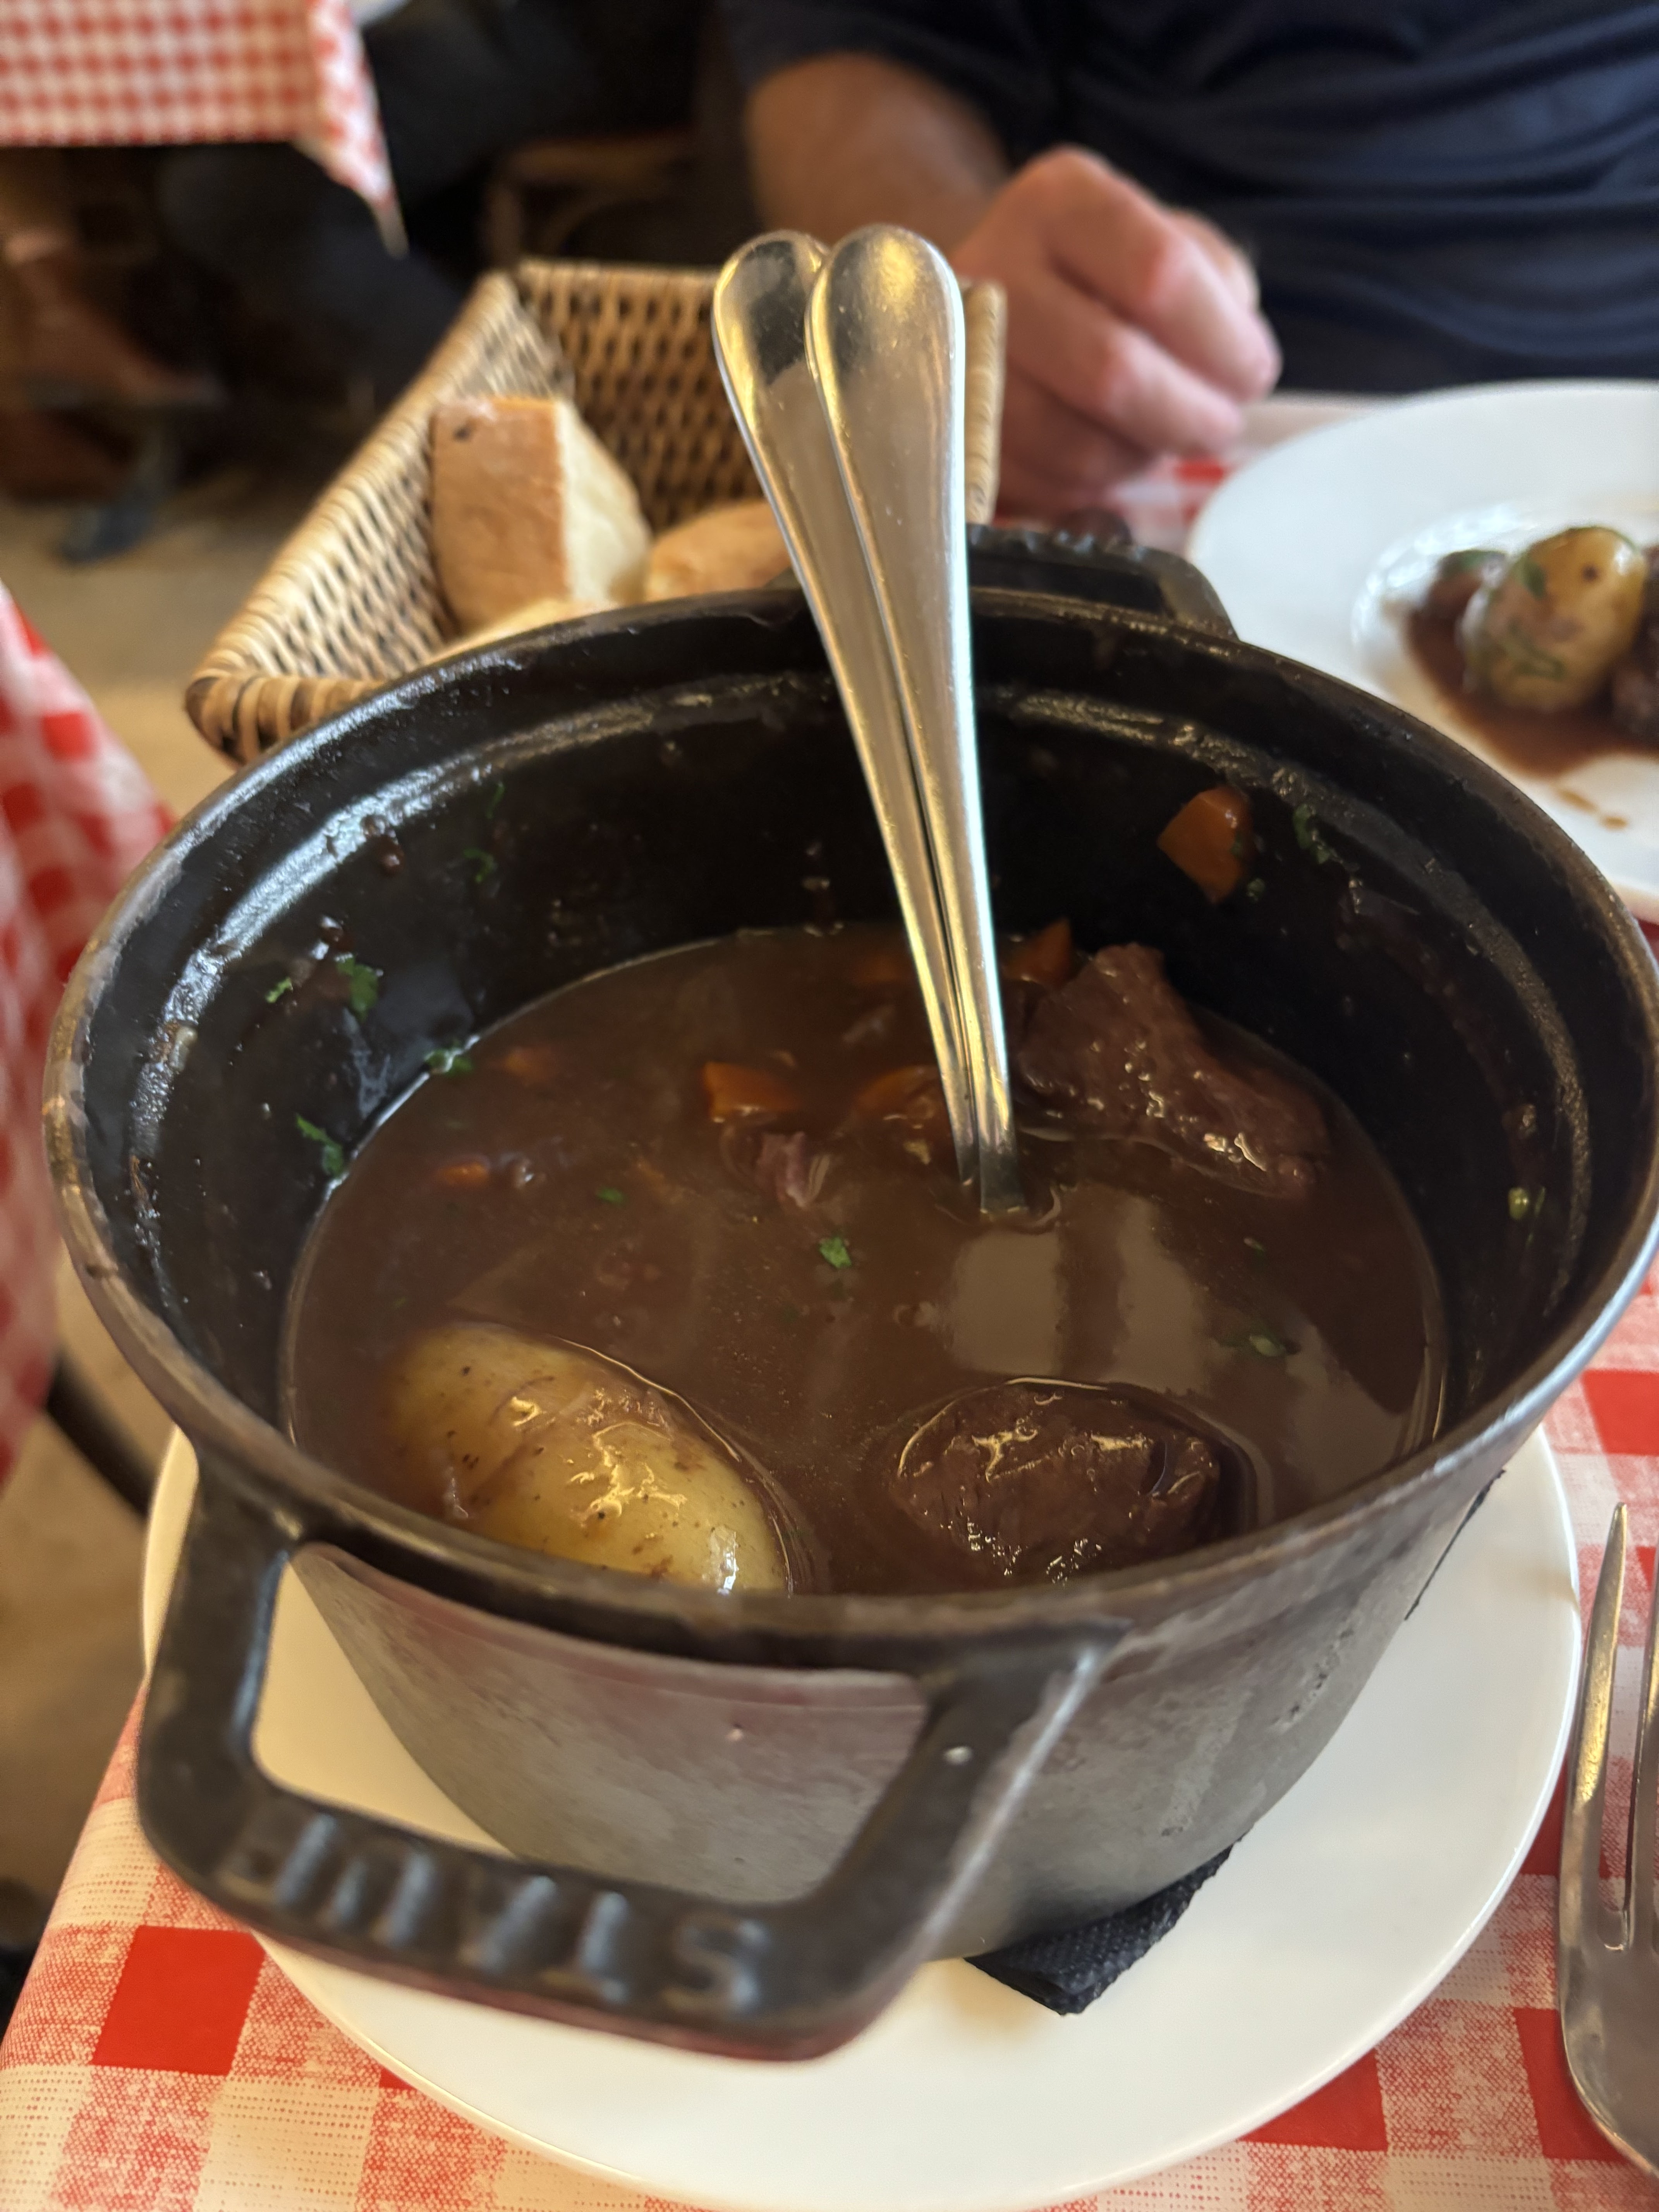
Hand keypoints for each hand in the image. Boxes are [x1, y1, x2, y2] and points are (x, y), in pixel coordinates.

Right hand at [949, 148, 1279, 519]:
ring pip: (1075, 443)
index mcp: (1059, 201)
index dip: (1222, 341)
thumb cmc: (1101, 274)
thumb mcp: (1169, 240)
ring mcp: (960, 358)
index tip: (1253, 375)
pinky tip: (1112, 454)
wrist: (994, 297)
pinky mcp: (954, 432)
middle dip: (1188, 415)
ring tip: (1163, 437)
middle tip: (1220, 425)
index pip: (1158, 273)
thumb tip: (1233, 364)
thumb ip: (1214, 284)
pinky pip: (1041, 484)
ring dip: (1141, 455)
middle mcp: (995, 270)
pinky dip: (1095, 484)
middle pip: (1111, 370)